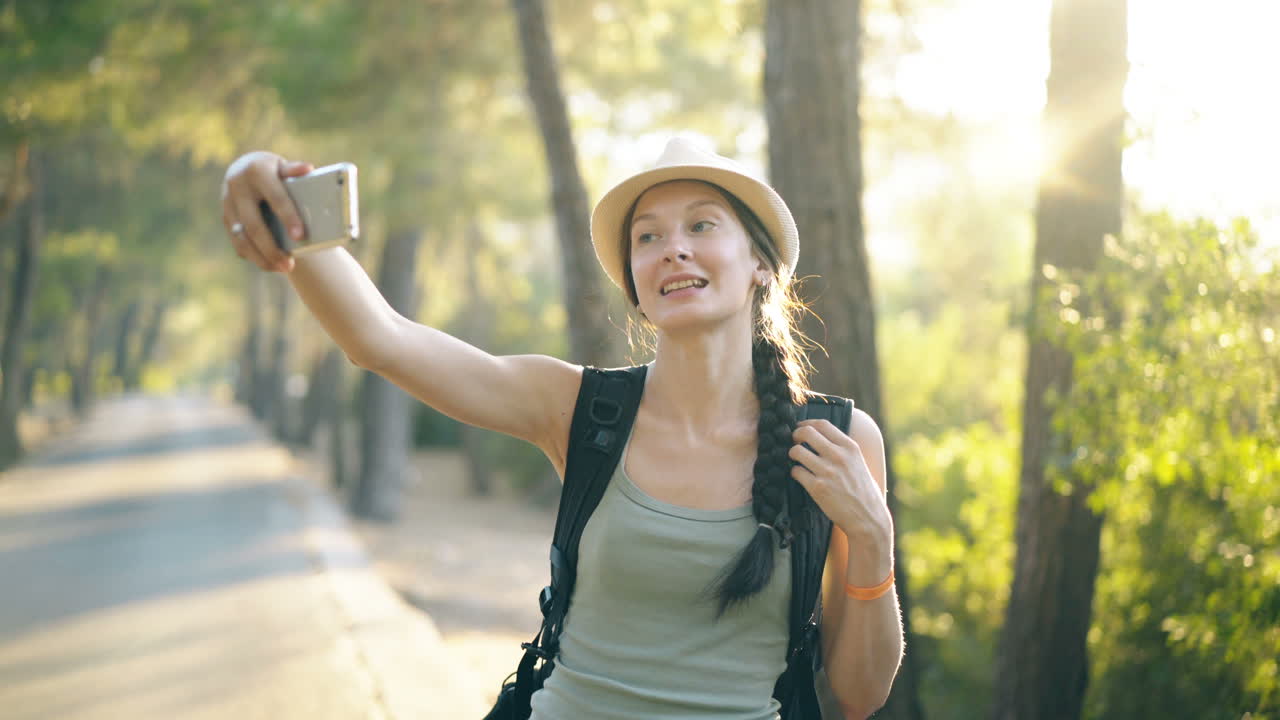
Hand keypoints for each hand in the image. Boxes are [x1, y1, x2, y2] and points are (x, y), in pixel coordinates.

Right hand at [220, 152, 313, 272]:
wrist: (245, 169)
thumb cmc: (272, 170)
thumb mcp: (282, 166)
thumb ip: (293, 170)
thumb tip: (307, 169)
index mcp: (256, 171)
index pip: (275, 197)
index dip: (288, 216)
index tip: (300, 236)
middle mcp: (237, 188)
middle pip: (254, 224)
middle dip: (272, 248)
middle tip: (290, 266)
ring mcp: (227, 204)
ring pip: (242, 238)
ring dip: (262, 257)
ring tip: (283, 269)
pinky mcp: (226, 218)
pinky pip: (237, 242)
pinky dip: (254, 257)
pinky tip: (270, 265)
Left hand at [788, 419, 892, 546]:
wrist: (868, 518)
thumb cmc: (864, 492)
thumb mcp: (859, 463)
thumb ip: (843, 450)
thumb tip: (823, 439)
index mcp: (850, 448)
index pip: (822, 424)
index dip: (807, 423)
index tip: (801, 427)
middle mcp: (838, 456)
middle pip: (806, 433)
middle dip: (795, 435)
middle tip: (794, 442)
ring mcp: (827, 472)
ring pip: (796, 451)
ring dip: (792, 455)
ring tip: (797, 461)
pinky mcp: (817, 488)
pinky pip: (796, 472)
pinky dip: (795, 473)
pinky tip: (801, 477)